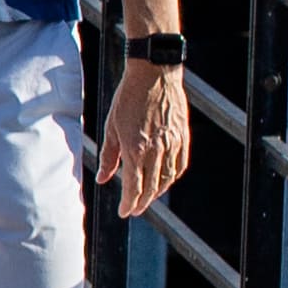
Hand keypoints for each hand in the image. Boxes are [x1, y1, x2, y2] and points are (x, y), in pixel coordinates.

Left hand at [98, 59, 190, 216]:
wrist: (154, 75)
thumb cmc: (128, 99)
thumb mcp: (111, 127)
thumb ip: (109, 157)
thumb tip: (104, 180)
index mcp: (135, 148)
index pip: (134, 187)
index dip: (129, 203)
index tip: (124, 212)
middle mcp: (156, 150)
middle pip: (151, 188)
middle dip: (142, 203)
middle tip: (134, 210)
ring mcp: (173, 144)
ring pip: (168, 179)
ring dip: (157, 193)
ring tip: (147, 198)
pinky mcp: (183, 137)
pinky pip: (180, 166)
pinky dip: (172, 178)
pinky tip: (165, 181)